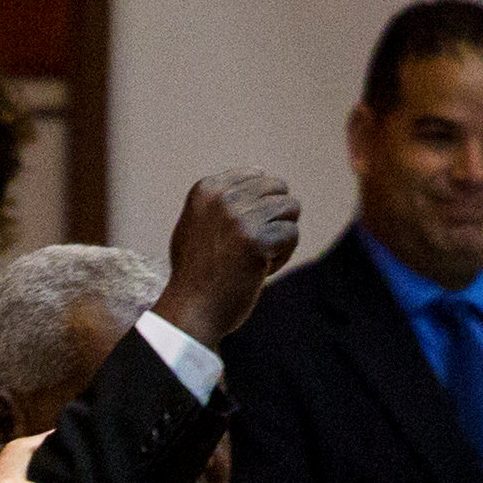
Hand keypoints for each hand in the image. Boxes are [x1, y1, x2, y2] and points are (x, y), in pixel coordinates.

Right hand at [154, 168, 301, 344]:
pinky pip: (291, 235)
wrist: (191, 311)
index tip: (239, 232)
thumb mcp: (197, 223)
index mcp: (206, 189)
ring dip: (280, 235)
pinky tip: (260, 270)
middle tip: (253, 245)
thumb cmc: (196, 272)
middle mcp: (222, 198)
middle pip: (278, 189)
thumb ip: (223, 198)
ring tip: (257, 256)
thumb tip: (260, 172)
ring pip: (291, 208)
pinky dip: (282, 256)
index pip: (257, 175)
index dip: (258, 206)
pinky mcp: (257, 241)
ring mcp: (239, 218)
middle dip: (273, 217)